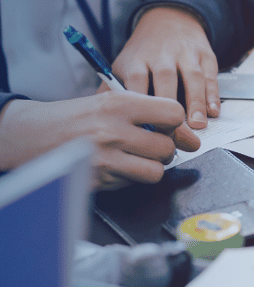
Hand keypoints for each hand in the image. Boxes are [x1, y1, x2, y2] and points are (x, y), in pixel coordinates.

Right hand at [0, 91, 199, 189]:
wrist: (33, 135)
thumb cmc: (77, 117)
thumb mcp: (110, 102)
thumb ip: (148, 114)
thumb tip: (189, 136)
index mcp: (118, 104)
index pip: (173, 113)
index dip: (175, 123)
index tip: (169, 126)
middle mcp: (113, 130)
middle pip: (167, 147)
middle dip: (164, 149)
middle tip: (149, 145)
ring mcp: (105, 158)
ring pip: (156, 171)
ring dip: (151, 167)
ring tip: (137, 158)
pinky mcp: (98, 181)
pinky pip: (133, 184)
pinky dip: (130, 178)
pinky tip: (116, 166)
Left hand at [113, 5, 220, 128]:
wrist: (169, 19)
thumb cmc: (144, 53)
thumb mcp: (123, 65)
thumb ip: (110, 90)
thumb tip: (98, 119)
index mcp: (137, 60)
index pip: (137, 83)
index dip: (143, 107)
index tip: (145, 130)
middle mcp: (161, 55)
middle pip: (166, 80)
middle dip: (170, 108)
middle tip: (173, 134)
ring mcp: (186, 54)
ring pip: (192, 78)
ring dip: (196, 103)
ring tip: (197, 126)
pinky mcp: (205, 55)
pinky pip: (210, 76)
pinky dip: (213, 95)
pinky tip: (213, 112)